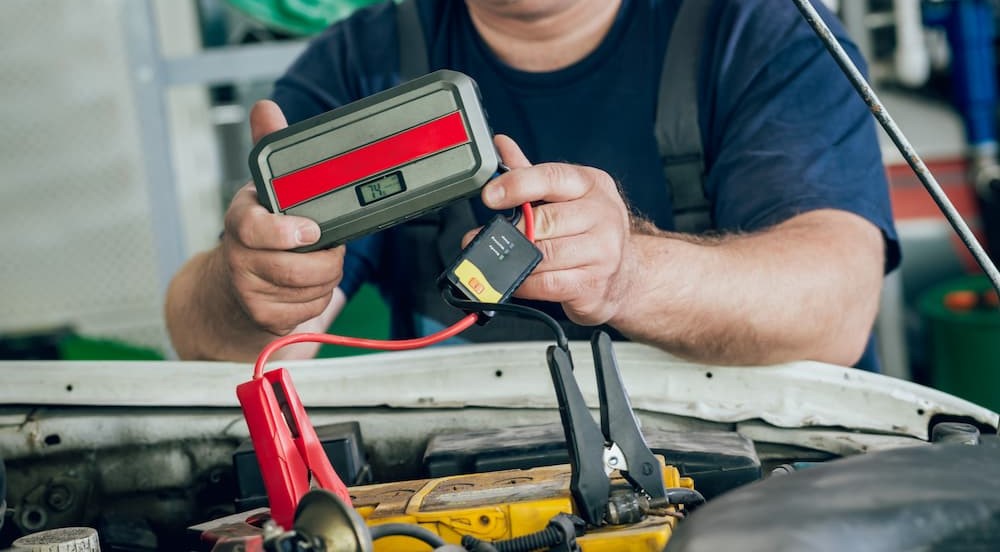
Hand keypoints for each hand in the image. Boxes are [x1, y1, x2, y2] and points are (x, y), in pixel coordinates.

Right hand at [220, 100, 344, 335]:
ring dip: (326, 276)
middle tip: (327, 244)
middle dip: (326, 257)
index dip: (286, 233)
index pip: (255, 230)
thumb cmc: (259, 230)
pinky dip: (318, 297)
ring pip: (311, 289)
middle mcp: (238, 258)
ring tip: (317, 261)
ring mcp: (248, 291)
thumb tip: (265, 107)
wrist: (230, 286)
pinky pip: (309, 309)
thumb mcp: (263, 187)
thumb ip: (270, 146)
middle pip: (298, 267)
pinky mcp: (264, 318)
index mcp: (240, 220)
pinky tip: (306, 285)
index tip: (311, 231)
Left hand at [472, 135, 635, 325]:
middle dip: (511, 230)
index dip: (517, 184)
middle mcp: (603, 215)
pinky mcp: (593, 285)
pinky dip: (524, 282)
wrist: (627, 273)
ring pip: (544, 254)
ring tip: (495, 258)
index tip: (490, 195)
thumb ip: (531, 173)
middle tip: (485, 236)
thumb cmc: (589, 229)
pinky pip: (547, 284)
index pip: (552, 177)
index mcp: (592, 184)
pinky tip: (514, 279)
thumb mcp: (567, 194)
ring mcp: (602, 252)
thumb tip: (501, 144)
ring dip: (514, 259)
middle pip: (545, 221)